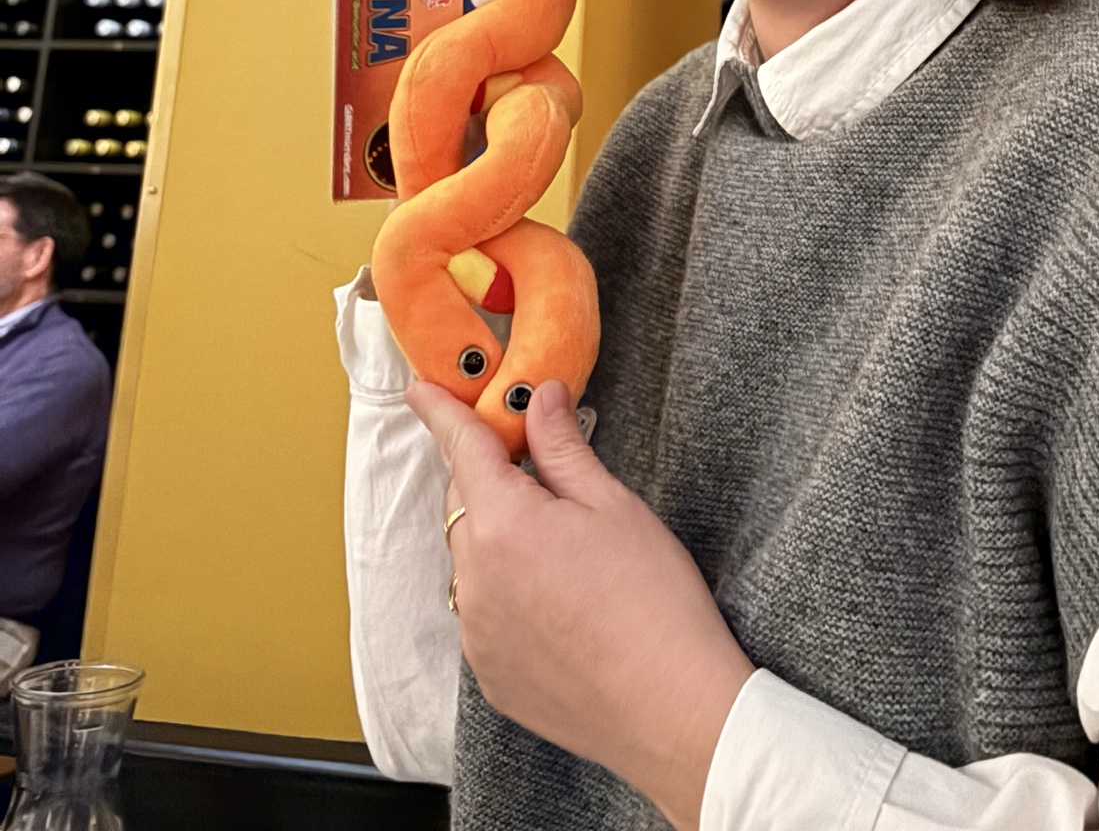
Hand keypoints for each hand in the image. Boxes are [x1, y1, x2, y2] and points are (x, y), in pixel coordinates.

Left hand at [409, 378, 752, 830]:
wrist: (673, 711)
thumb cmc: (654, 602)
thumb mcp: (614, 506)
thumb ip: (563, 448)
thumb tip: (539, 400)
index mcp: (504, 526)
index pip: (461, 449)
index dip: (440, 414)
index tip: (420, 391)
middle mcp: (474, 581)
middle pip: (465, 506)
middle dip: (490, 480)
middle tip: (536, 467)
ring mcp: (477, 635)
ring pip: (472, 562)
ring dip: (499, 541)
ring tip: (564, 551)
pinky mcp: (490, 677)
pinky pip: (482, 614)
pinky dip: (506, 593)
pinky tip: (559, 602)